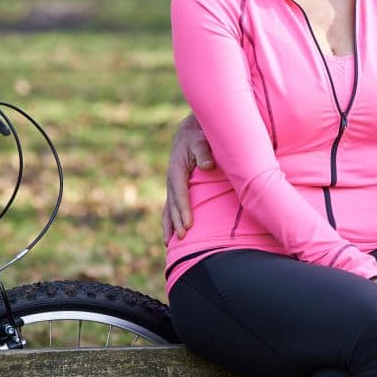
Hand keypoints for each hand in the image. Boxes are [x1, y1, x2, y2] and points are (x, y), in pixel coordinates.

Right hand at [161, 114, 214, 243]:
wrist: (189, 133)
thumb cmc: (197, 137)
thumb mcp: (200, 141)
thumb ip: (204, 152)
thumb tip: (208, 166)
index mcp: (176, 170)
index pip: (180, 194)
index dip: (184, 209)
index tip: (188, 225)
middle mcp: (171, 180)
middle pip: (173, 205)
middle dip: (177, 222)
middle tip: (182, 238)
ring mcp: (172, 186)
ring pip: (168, 209)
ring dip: (169, 225)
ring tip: (169, 243)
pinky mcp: (175, 189)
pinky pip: (170, 208)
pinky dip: (169, 221)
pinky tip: (170, 236)